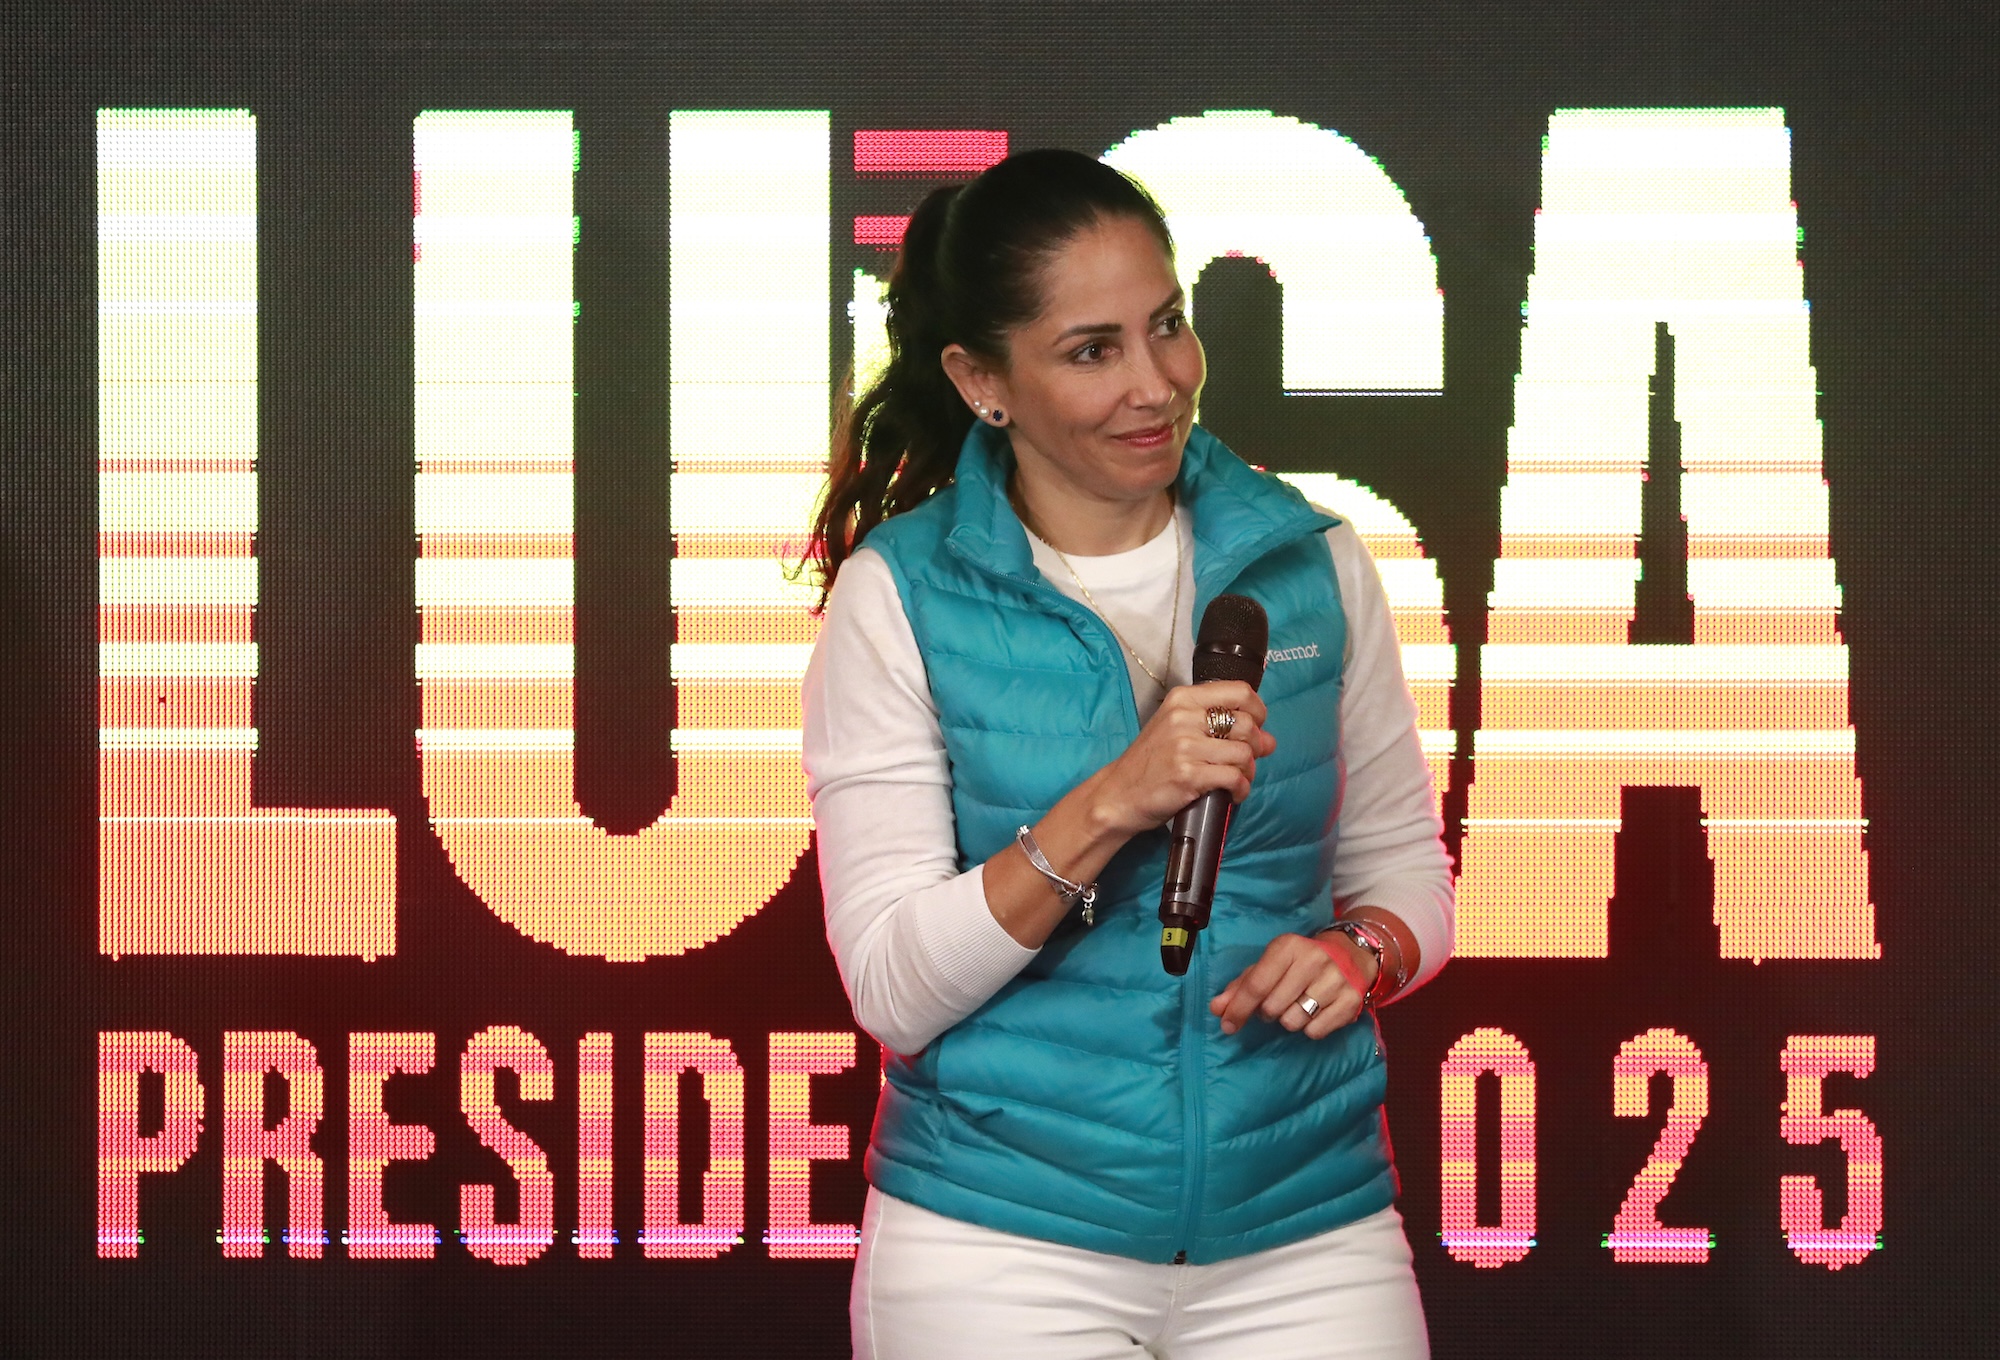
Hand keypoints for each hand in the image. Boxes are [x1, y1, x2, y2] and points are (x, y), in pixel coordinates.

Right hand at [1088, 681, 1276, 835]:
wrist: (1119, 794)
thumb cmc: (1150, 763)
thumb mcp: (1178, 732)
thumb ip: (1222, 730)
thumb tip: (1270, 741)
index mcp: (1182, 699)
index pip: (1239, 691)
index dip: (1258, 710)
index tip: (1256, 726)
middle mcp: (1183, 717)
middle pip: (1247, 723)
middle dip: (1257, 746)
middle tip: (1247, 760)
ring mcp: (1185, 746)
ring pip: (1244, 753)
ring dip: (1249, 771)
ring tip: (1239, 779)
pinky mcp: (1188, 775)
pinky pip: (1234, 778)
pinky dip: (1241, 789)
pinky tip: (1233, 794)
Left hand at [1209, 930, 1377, 1038]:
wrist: (1351, 953)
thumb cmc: (1300, 961)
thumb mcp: (1271, 964)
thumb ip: (1241, 986)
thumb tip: (1216, 1008)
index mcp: (1288, 946)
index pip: (1256, 985)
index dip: (1238, 1008)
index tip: (1227, 1025)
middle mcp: (1313, 960)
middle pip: (1272, 1008)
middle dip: (1267, 1012)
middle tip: (1277, 1002)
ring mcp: (1335, 980)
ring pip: (1293, 1022)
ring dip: (1289, 1020)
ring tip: (1298, 1004)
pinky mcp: (1351, 1001)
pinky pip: (1315, 1032)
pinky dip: (1310, 1028)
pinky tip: (1317, 1011)